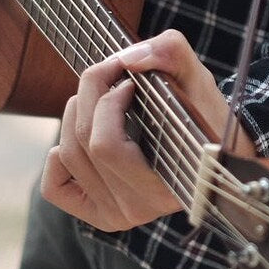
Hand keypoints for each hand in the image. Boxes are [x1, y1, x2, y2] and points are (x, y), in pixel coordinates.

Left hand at [42, 28, 250, 231]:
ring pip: (68, 154)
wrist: (214, 160)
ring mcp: (117, 215)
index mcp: (166, 185)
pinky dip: (57, 157)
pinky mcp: (99, 215)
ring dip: (76, 113)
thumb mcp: (199, 79)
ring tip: (103, 100)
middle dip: (91, 94)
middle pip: (84, 143)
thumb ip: (171, 53)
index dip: (109, 99)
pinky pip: (54, 186)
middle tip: (113, 77)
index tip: (130, 81)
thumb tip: (128, 58)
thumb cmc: (205, 118)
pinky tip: (83, 140)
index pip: (107, 144)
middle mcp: (139, 209)